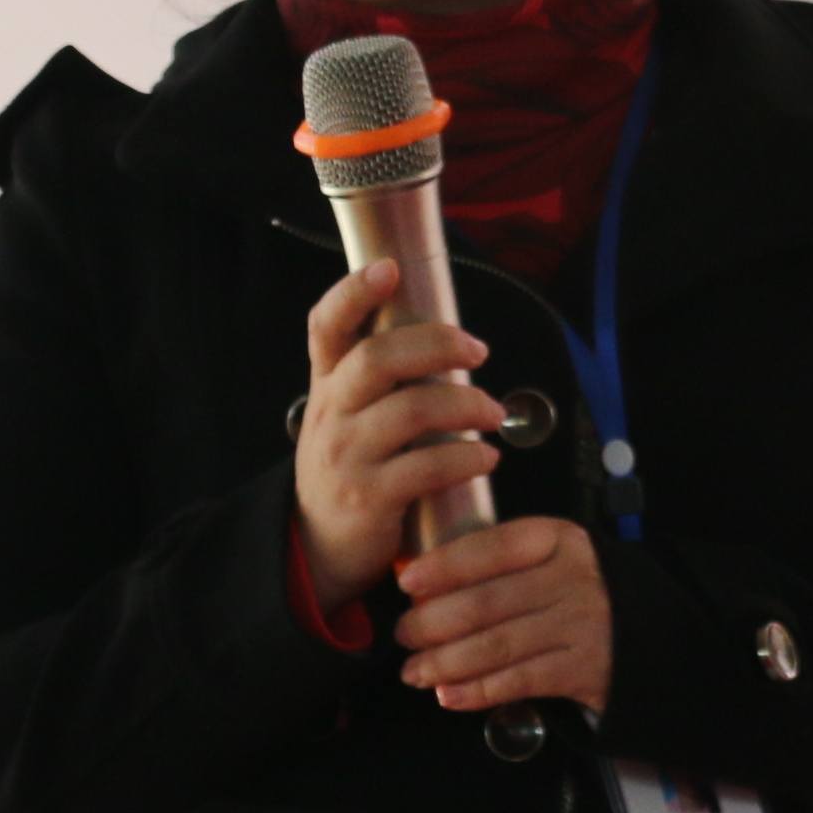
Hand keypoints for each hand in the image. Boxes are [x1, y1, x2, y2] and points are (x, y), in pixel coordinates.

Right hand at [292, 259, 502, 605]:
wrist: (318, 543)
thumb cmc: (350, 464)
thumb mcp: (347, 412)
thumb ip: (381, 375)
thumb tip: (448, 335)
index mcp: (328, 382)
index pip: (327, 325)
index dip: (353, 292)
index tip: (389, 268)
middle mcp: (332, 412)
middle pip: (377, 358)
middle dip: (437, 345)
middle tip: (479, 351)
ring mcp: (346, 454)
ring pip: (410, 410)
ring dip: (466, 405)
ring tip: (494, 412)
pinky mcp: (368, 497)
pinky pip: (426, 468)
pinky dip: (466, 459)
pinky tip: (486, 458)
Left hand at [395, 516, 613, 717]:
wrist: (658, 635)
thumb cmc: (583, 592)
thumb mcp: (555, 559)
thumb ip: (504, 563)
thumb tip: (426, 584)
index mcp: (559, 541)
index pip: (494, 548)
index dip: (445, 565)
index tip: (407, 583)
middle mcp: (572, 579)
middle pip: (487, 602)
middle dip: (433, 622)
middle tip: (404, 635)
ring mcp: (581, 626)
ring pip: (497, 646)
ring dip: (446, 662)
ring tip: (415, 671)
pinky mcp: (585, 670)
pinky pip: (519, 682)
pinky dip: (477, 691)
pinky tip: (448, 696)